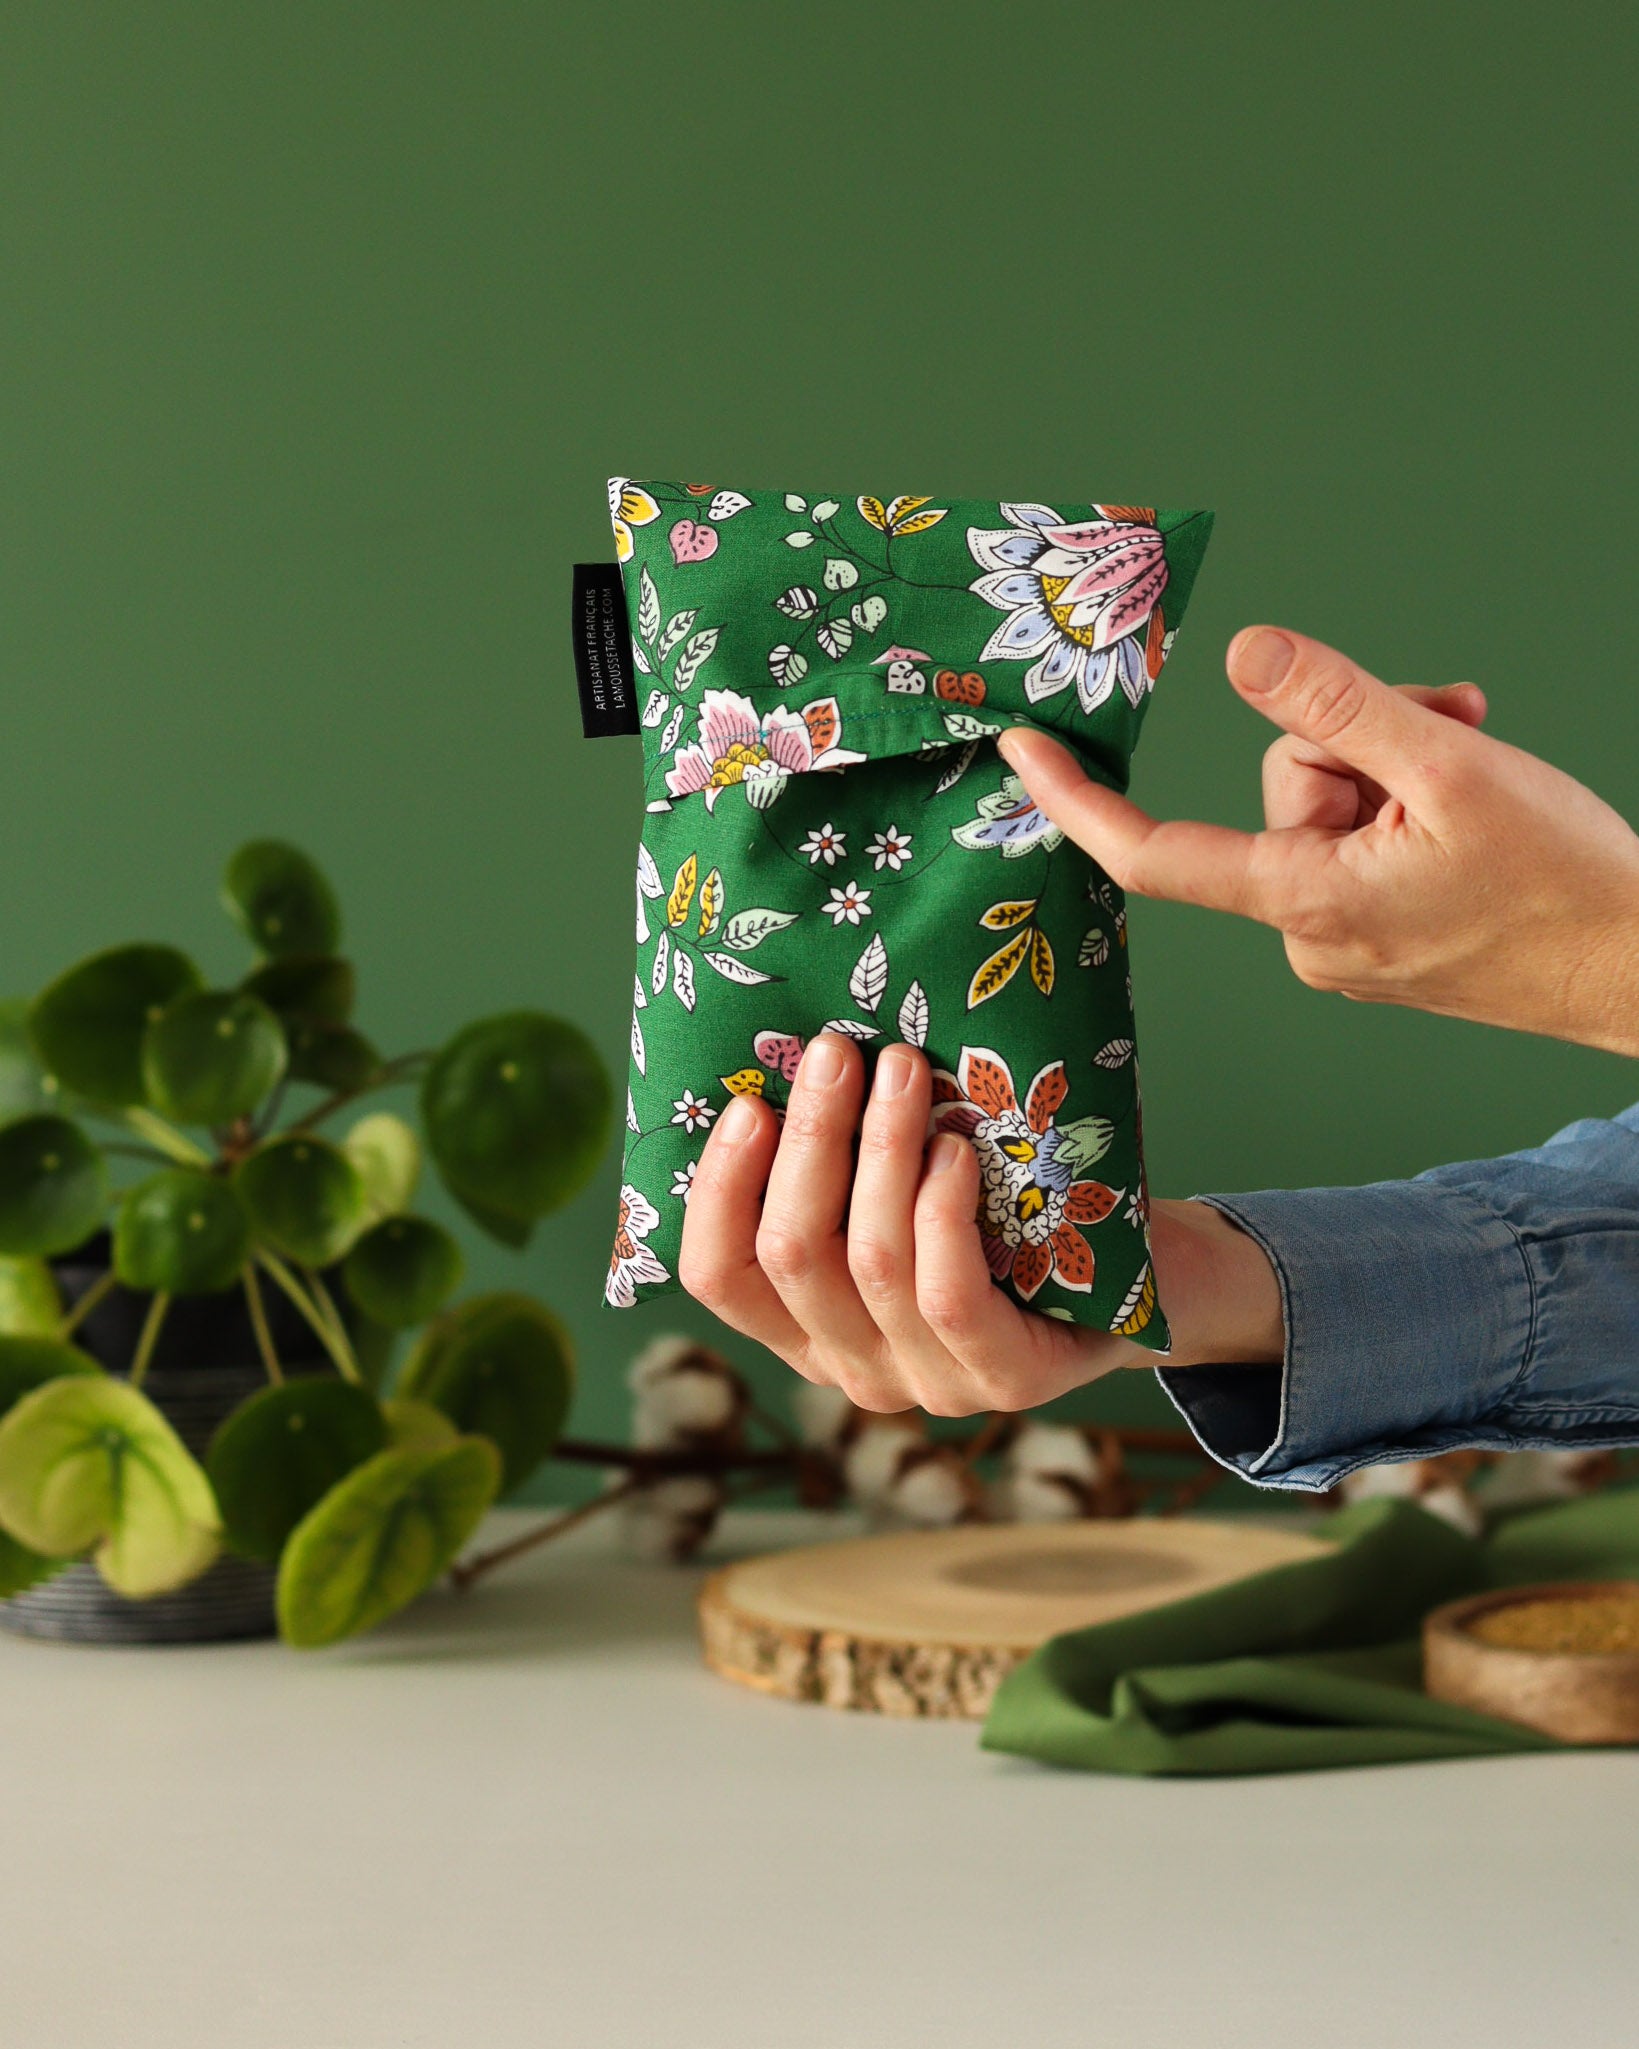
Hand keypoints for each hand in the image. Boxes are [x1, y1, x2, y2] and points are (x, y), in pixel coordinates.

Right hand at [678, 1034, 1282, 1415]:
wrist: (1148, 1282)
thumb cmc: (1010, 1216)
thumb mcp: (906, 1194)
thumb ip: (843, 1164)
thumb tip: (789, 1050)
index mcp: (807, 1328)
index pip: (719, 1276)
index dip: (718, 1190)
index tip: (749, 1101)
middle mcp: (854, 1370)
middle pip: (790, 1254)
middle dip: (809, 1139)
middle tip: (837, 1050)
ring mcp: (929, 1384)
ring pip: (869, 1260)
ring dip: (881, 1148)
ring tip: (904, 1068)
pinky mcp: (1005, 1381)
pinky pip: (946, 1293)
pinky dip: (941, 1211)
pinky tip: (955, 1150)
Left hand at [998, 628, 1638, 1054]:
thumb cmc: (1566, 886)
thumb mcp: (1451, 766)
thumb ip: (1342, 705)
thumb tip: (1244, 653)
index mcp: (1304, 902)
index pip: (1153, 852)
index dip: (1078, 799)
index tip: (1023, 750)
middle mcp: (1307, 934)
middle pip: (1281, 790)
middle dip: (1357, 742)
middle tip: (1450, 728)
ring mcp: (1343, 943)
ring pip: (1327, 807)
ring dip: (1395, 766)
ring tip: (1477, 766)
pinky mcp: (1377, 939)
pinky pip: (1357, 843)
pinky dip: (1406, 806)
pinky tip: (1469, 801)